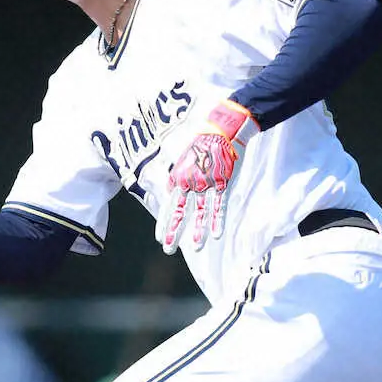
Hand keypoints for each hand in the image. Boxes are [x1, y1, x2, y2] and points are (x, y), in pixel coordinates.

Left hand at [159, 99, 258, 253]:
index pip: (167, 205)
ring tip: (195, 248)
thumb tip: (169, 189)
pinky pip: (219, 206)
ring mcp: (206, 185)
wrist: (219, 131)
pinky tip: (216, 234)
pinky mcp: (221, 184)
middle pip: (180, 212)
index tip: (159, 237)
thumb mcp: (181, 160)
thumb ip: (176, 177)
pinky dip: (217, 220)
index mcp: (178, 178)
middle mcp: (189, 183)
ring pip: (200, 212)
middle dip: (174, 232)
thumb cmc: (200, 146)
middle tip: (168, 249)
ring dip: (198, 231)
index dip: (163, 222)